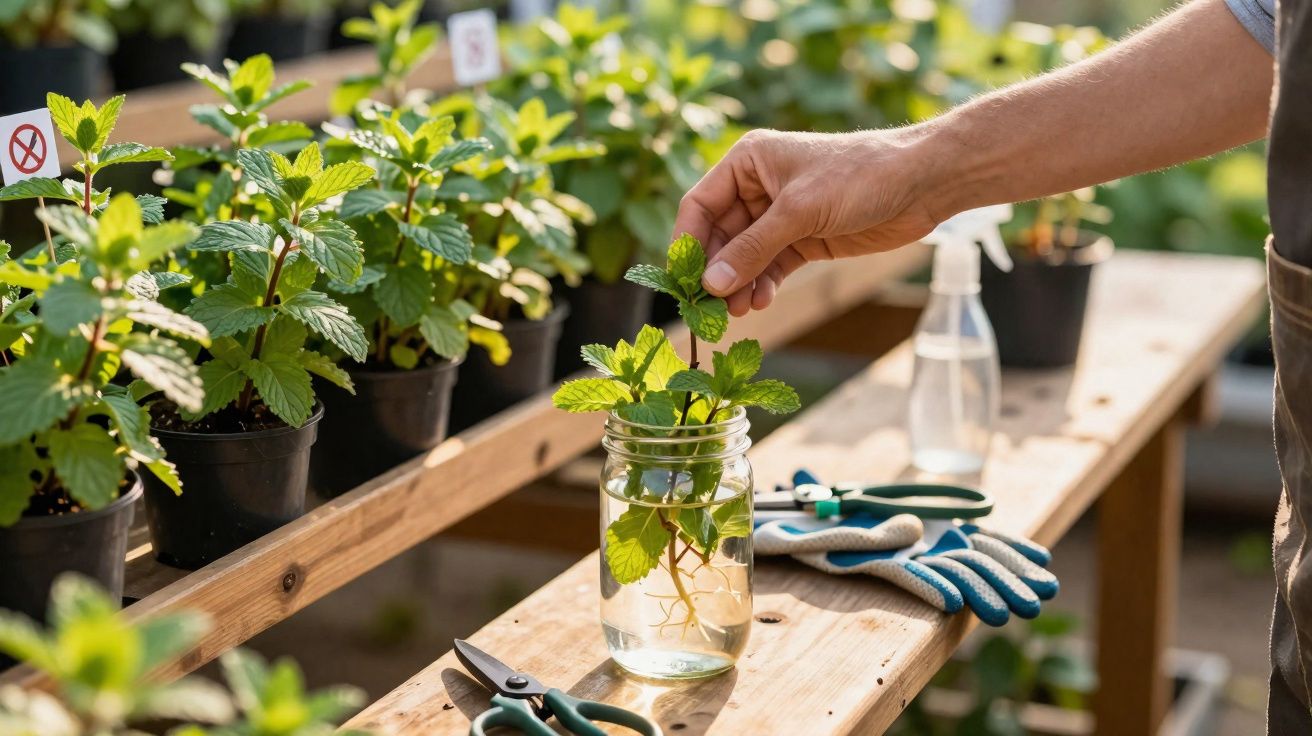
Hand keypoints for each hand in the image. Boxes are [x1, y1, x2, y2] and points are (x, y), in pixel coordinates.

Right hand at [673, 127, 942, 315]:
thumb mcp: (799, 211)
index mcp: (748, 162)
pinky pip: (770, 266)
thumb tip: (711, 284)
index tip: (682, 281)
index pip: (700, 205)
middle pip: (719, 236)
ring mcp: (781, 215)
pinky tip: (760, 301)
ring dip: (739, 284)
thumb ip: (753, 248)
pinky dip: (762, 284)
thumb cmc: (859, 176)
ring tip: (738, 311)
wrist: (921, 183)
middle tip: (710, 308)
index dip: (688, 243)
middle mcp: (757, 187)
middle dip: (716, 271)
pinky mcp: (803, 238)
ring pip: (744, 256)